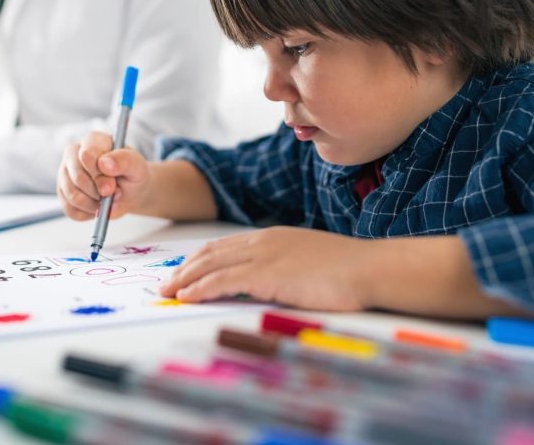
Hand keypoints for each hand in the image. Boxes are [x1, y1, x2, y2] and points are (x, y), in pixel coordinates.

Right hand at [57, 131, 150, 221]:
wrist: (130, 190)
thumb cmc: (132, 173)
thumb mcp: (137, 165)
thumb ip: (124, 160)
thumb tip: (104, 163)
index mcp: (92, 140)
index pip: (86, 155)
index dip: (99, 173)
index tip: (112, 184)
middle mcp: (73, 154)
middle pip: (78, 177)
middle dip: (99, 192)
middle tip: (113, 193)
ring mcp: (65, 173)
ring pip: (73, 196)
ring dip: (95, 205)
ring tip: (108, 200)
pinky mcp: (62, 193)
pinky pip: (71, 210)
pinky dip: (88, 213)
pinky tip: (98, 207)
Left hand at [159, 226, 370, 310]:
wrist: (367, 268)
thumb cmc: (346, 270)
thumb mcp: (308, 262)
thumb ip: (284, 266)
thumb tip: (268, 281)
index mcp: (272, 237)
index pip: (225, 245)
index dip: (200, 258)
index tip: (184, 271)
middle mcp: (262, 241)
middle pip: (211, 252)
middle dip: (184, 268)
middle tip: (166, 283)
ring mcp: (264, 255)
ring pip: (211, 264)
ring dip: (185, 278)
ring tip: (167, 291)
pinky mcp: (267, 274)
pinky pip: (223, 280)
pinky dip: (200, 287)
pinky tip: (187, 296)